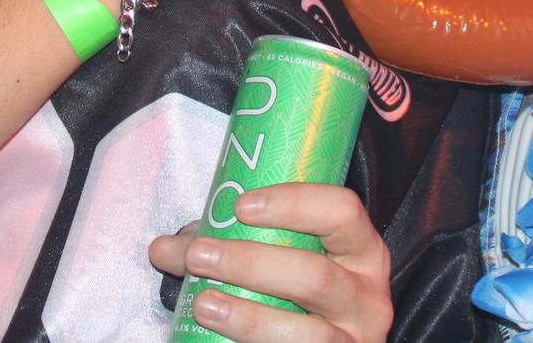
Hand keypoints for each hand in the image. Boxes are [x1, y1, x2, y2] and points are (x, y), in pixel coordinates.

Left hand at [150, 185, 392, 342]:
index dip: (293, 204)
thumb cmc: (301, 292)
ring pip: (306, 333)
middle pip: (314, 275)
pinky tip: (217, 337)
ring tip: (204, 305)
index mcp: (362, 250)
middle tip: (199, 256)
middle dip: (250, 264)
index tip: (241, 205)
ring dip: (248, 317)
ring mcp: (353, 340)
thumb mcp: (288, 260)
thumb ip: (236, 244)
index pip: (342, 211)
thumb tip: (165, 248)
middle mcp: (367, 296)